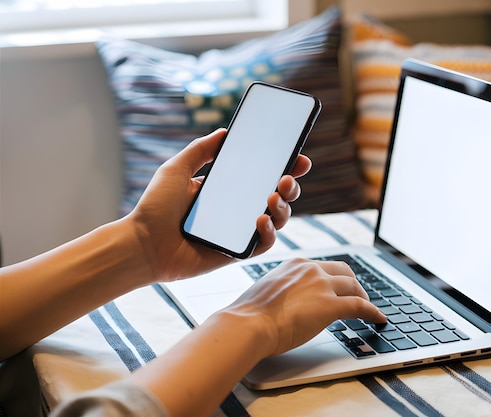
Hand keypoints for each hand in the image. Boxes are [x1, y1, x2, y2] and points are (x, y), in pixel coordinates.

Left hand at [125, 129, 311, 281]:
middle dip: (291, 186)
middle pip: (279, 197)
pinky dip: (269, 232)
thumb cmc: (155, 208)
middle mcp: (238, 210)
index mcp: (227, 189)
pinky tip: (261, 220)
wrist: (142, 243)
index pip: (263, 176)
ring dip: (284, 208)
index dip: (286, 167)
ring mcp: (240, 231)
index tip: (298, 157)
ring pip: (278, 220)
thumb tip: (224, 131)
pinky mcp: (237, 252)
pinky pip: (264, 244)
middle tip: (287, 178)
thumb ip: (200, 150)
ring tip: (274, 197)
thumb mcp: (176, 169)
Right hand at [220, 258, 386, 356]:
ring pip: (354, 287)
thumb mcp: (268, 291)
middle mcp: (311, 270)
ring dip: (364, 298)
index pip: (324, 267)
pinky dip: (373, 312)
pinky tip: (378, 319)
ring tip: (368, 309)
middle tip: (357, 297)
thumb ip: (284, 290)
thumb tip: (288, 302)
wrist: (248, 324)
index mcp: (295, 265)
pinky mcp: (331, 305)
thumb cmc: (250, 314)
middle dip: (353, 284)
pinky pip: (360, 306)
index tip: (338, 287)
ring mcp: (322, 286)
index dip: (335, 279)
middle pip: (344, 272)